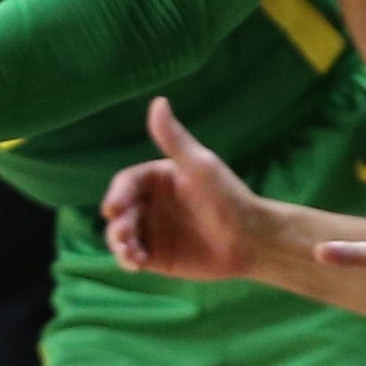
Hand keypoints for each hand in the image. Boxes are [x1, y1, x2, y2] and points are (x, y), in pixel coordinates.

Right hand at [101, 97, 269, 280]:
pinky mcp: (156, 256)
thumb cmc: (229, 196)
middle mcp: (150, 204)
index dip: (116, 195)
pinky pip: (132, 257)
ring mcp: (152, 230)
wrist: (252, 239)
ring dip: (118, 244)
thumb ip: (174, 139)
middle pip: (120, 211)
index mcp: (157, 179)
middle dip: (117, 223)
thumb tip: (158, 101)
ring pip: (121, 235)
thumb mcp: (200, 166)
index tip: (114, 209)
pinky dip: (128, 260)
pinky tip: (135, 264)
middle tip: (124, 235)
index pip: (126, 184)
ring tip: (130, 254)